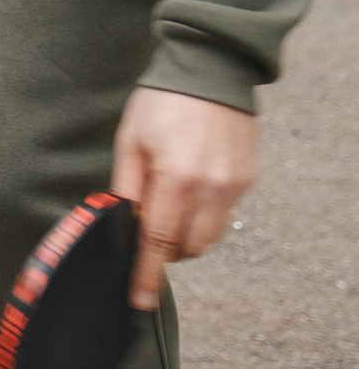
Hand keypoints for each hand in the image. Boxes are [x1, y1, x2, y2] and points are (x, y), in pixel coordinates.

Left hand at [112, 86, 258, 309]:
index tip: (138, 298)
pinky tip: (187, 193)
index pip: (159, 241)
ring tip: (166, 210)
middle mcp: (211, 187)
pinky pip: (224, 215)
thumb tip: (123, 222)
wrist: (209, 70)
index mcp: (177, 178)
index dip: (146, 273)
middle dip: (166, 253)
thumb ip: (128, 186)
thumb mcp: (130, 140)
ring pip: (210, 237)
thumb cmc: (160, 102)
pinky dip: (203, 216)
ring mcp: (234, 185)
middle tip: (147, 237)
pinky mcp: (246, 179)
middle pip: (190, 248)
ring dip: (186, 237)